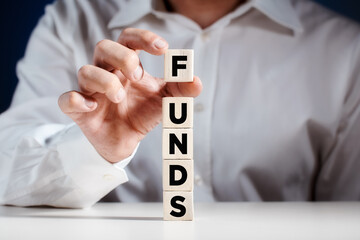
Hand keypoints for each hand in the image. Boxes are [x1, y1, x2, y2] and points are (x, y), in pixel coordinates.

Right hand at [58, 28, 201, 162]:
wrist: (124, 142)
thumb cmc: (141, 113)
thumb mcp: (163, 101)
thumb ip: (180, 91)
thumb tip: (196, 81)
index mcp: (126, 65)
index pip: (128, 39)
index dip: (143, 37)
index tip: (163, 48)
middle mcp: (106, 72)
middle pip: (104, 46)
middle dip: (123, 57)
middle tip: (139, 76)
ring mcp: (90, 91)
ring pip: (85, 71)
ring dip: (105, 81)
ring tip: (120, 98)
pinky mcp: (79, 110)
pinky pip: (67, 99)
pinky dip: (77, 100)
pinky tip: (92, 106)